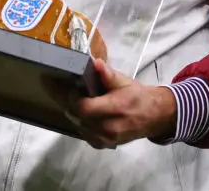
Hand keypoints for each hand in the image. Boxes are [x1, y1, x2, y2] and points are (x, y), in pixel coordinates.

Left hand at [46, 59, 176, 149]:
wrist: (153, 117)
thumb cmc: (137, 96)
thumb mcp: (125, 82)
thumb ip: (108, 74)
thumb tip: (95, 63)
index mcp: (115, 109)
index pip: (83, 107)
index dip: (69, 96)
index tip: (60, 82)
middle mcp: (109, 128)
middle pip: (76, 115)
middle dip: (64, 100)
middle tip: (54, 86)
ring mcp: (106, 140)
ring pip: (77, 124)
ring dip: (69, 110)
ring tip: (65, 95)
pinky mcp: (103, 145)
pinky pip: (83, 133)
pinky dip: (78, 120)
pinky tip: (77, 109)